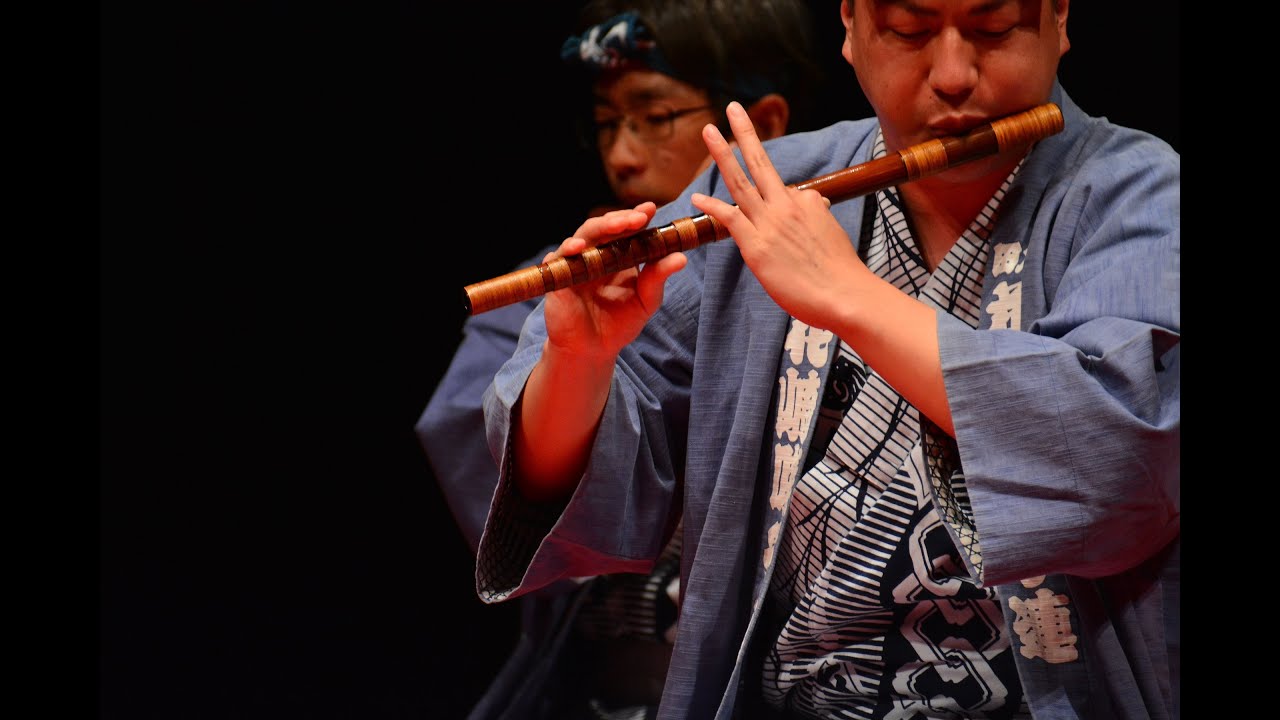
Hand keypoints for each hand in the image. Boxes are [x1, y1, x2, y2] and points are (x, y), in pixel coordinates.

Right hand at [542, 202, 687, 363]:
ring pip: (585, 235)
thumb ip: (658, 278)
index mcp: (618, 256)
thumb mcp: (645, 301)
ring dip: (601, 227)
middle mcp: (597, 254)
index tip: (650, 209)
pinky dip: (568, 250)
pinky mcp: (559, 277)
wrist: (592, 351)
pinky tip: (580, 247)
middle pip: (606, 227)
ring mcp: (576, 263)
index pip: (626, 230)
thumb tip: (681, 258)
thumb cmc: (619, 324)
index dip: (636, 217)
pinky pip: (559, 258)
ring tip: (618, 225)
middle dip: (622, 219)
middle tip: (639, 218)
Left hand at [690, 102, 867, 329]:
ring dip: (722, 155)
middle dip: (745, 132)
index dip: (777, 198)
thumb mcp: (832, 233)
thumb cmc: (841, 272)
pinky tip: (695, 197)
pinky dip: (711, 207)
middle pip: (762, 161)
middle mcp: (787, 206)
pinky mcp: (756, 246)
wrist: (846, 294)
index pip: (782, 187)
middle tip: (732, 107)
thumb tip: (814, 201)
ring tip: (708, 131)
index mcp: (807, 202)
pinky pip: (729, 219)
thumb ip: (817, 215)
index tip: (781, 217)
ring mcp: (770, 223)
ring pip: (741, 181)